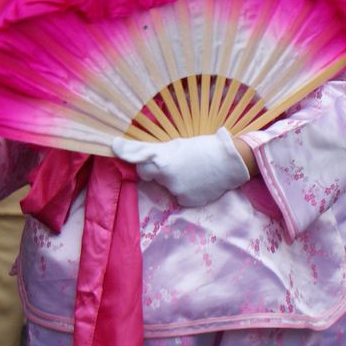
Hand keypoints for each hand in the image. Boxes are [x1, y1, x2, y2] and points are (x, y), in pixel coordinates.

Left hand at [111, 128, 250, 208]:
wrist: (231, 161)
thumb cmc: (206, 147)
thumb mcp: (179, 144)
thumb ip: (158, 152)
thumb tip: (140, 154)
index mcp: (162, 159)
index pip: (137, 159)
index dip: (128, 154)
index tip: (115, 146)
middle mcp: (165, 177)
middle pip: (149, 174)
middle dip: (155, 169)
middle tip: (173, 162)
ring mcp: (176, 191)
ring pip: (166, 186)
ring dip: (174, 179)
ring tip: (192, 170)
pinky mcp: (187, 201)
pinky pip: (180, 196)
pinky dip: (186, 190)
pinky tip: (198, 181)